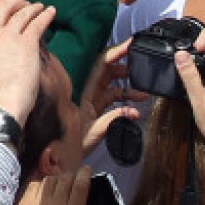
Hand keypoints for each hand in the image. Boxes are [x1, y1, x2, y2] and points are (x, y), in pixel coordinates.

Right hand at [0, 0, 55, 126]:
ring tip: (40, 7)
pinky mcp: (26, 43)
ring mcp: (7, 36)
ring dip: (33, 7)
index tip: (7, 3)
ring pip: (21, 12)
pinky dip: (45, 15)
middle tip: (25, 4)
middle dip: (15, 2)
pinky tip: (50, 12)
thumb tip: (4, 38)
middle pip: (2, 5)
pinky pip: (37, 22)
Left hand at [5, 167, 110, 204]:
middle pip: (66, 179)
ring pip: (50, 180)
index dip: (85, 173)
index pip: (80, 185)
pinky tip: (47, 191)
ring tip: (61, 184)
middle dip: (73, 175)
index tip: (87, 170)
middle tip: (75, 178)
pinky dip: (43, 185)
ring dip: (58, 179)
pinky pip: (35, 185)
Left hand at [79, 40, 144, 155]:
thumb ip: (114, 120)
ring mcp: (92, 102)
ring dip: (129, 86)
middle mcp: (88, 93)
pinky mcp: (96, 111)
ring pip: (113, 86)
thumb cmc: (71, 145)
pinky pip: (113, 100)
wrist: (61, 159)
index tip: (130, 44)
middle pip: (108, 71)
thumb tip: (133, 112)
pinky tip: (135, 110)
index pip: (101, 65)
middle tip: (141, 63)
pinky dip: (126, 102)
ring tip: (143, 92)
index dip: (116, 52)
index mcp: (85, 93)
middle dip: (125, 65)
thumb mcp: (94, 132)